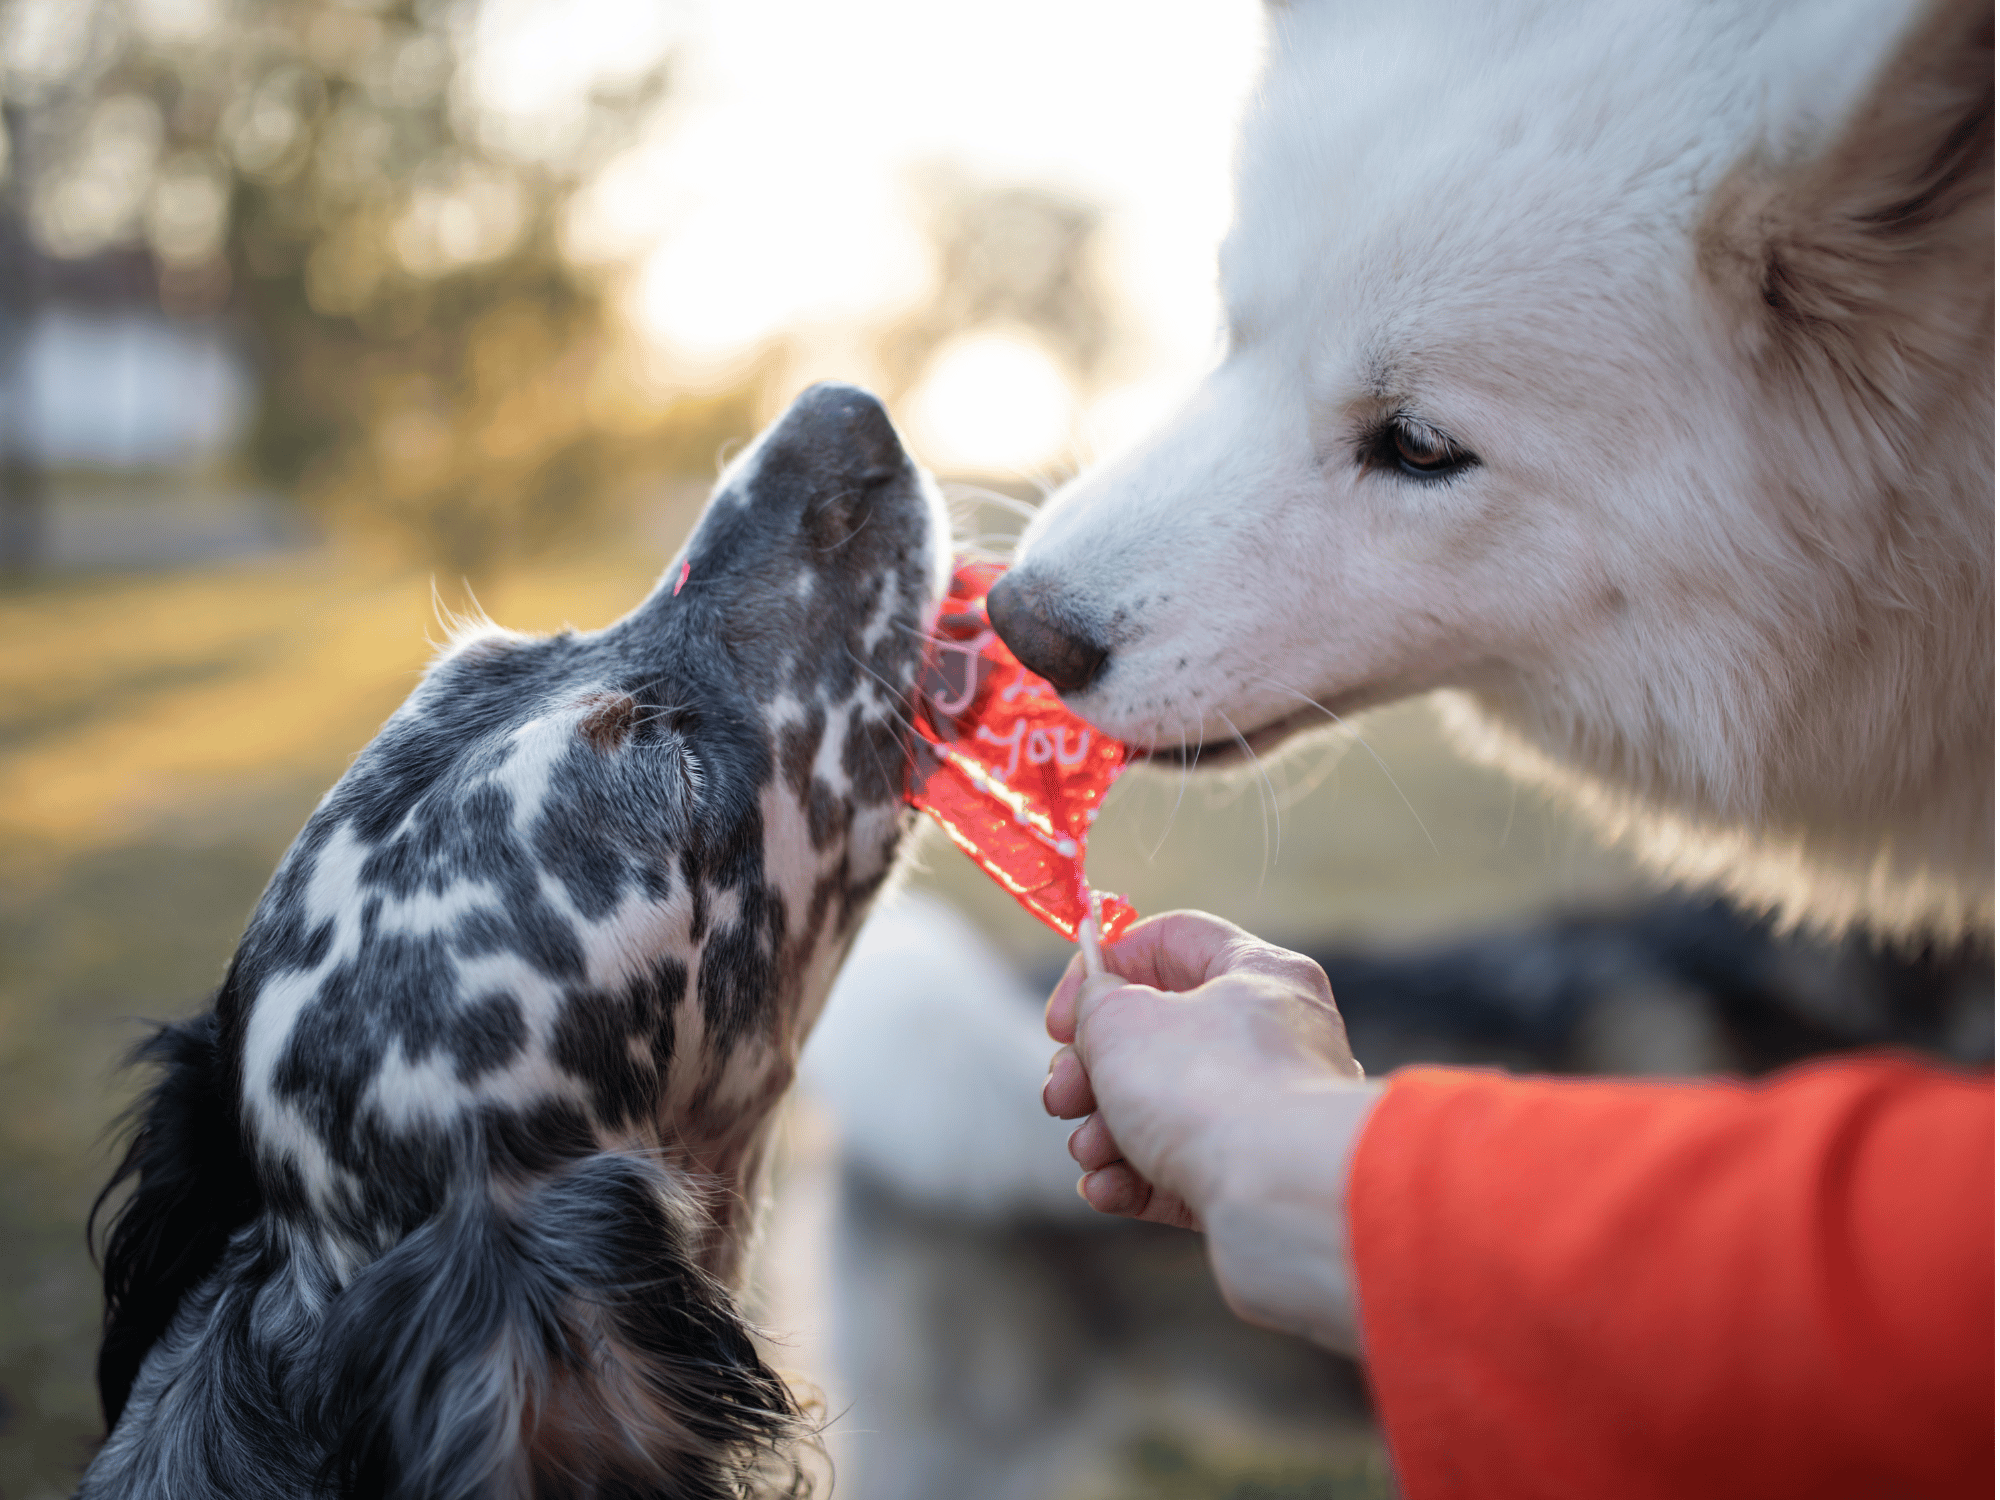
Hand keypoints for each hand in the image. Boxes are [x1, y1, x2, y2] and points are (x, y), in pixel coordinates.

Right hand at [1042, 910, 1381, 1352]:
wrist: (1283, 1199)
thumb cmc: (1208, 1090)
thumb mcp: (1121, 1020)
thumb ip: (1096, 1001)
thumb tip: (1097, 1010)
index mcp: (1259, 974)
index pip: (1174, 939)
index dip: (1104, 967)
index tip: (1061, 1018)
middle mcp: (1275, 1039)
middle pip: (1160, 1034)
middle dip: (1092, 1069)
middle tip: (1061, 1096)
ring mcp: (1269, 1114)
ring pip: (1164, 1108)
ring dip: (1106, 1129)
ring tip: (1088, 1151)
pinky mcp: (1257, 1181)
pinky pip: (1183, 1167)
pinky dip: (1135, 1178)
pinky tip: (1107, 1190)